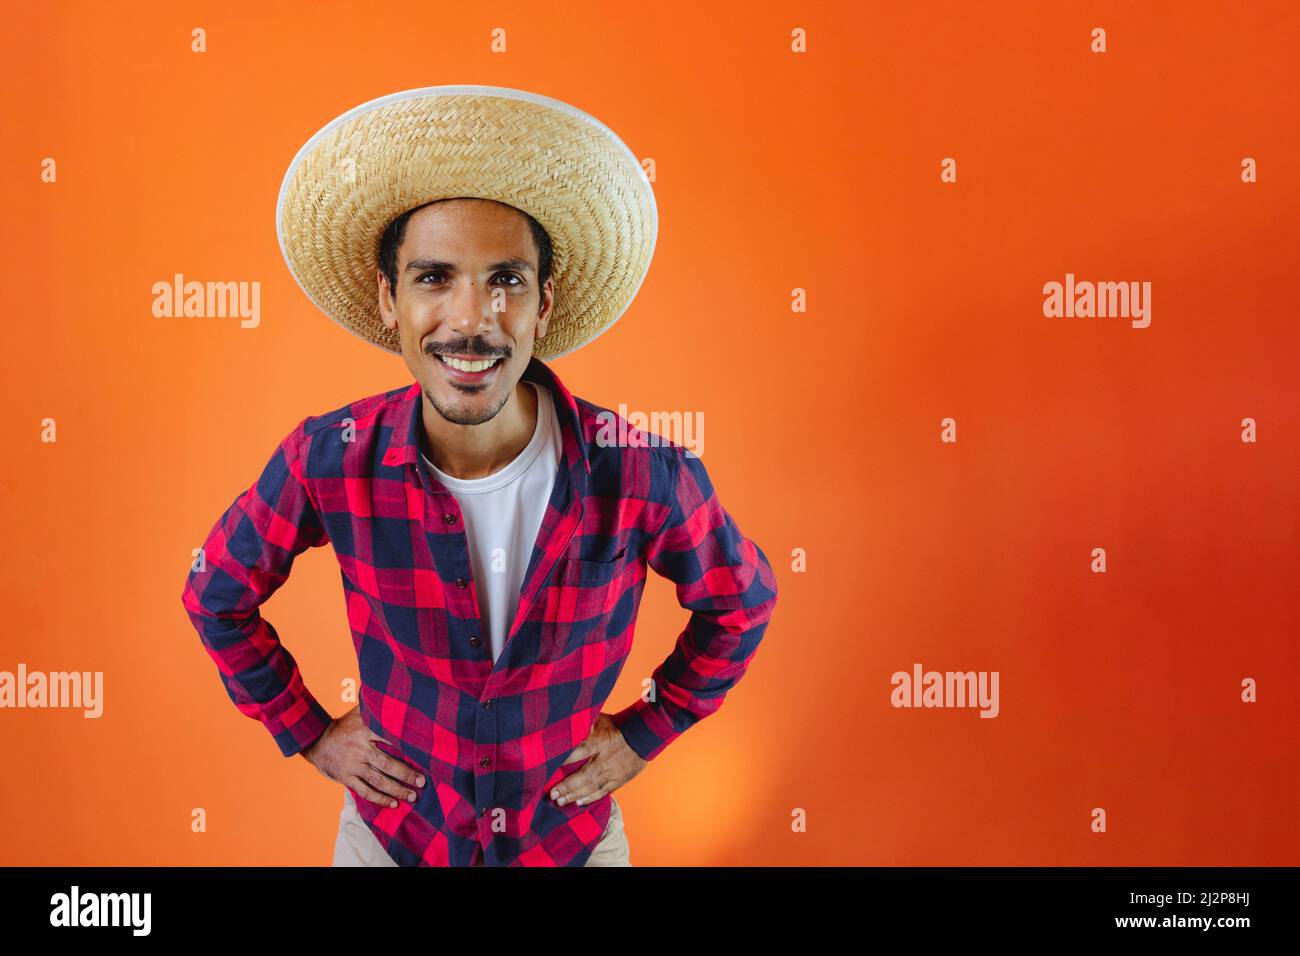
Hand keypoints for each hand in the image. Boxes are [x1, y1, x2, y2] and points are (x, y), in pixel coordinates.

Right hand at [301, 705, 425, 808]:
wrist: (315, 740)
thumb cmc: (343, 727)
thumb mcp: (357, 713)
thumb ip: (374, 707)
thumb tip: (391, 692)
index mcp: (365, 731)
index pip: (390, 739)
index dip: (407, 747)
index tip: (424, 754)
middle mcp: (360, 749)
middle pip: (386, 764)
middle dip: (406, 774)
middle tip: (422, 782)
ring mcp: (352, 765)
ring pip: (377, 780)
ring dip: (396, 789)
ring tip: (412, 796)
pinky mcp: (346, 777)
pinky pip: (364, 791)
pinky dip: (379, 799)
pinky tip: (393, 803)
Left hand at [549, 713, 646, 806]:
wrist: (644, 737)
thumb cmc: (619, 727)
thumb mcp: (602, 720)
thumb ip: (586, 722)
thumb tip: (568, 720)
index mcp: (600, 742)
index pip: (581, 750)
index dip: (566, 759)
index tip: (550, 766)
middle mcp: (605, 759)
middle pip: (584, 775)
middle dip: (567, 786)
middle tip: (552, 794)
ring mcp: (612, 772)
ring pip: (592, 786)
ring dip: (575, 795)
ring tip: (560, 801)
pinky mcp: (618, 780)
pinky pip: (603, 791)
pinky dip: (591, 798)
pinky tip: (578, 802)